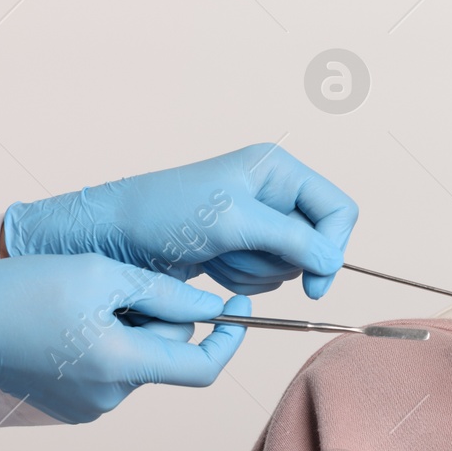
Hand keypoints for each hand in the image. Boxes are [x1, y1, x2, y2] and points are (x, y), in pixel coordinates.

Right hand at [0, 254, 249, 423]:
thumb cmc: (18, 291)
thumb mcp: (100, 275)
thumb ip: (164, 292)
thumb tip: (212, 306)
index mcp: (120, 364)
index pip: (202, 366)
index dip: (229, 337)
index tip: (238, 306)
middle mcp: (111, 395)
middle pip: (169, 355)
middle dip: (162, 318)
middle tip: (121, 284)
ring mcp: (91, 405)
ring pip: (142, 360)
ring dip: (133, 328)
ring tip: (86, 301)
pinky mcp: (72, 405)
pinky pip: (113, 370)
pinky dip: (109, 343)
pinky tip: (72, 322)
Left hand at [2, 143, 358, 298]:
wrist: (113, 236)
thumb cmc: (164, 214)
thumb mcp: (233, 222)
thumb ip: (291, 239)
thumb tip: (332, 262)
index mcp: (278, 169)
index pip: (338, 210)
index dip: (333, 246)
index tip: (315, 281)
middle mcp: (272, 192)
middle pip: (316, 242)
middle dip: (280, 259)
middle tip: (239, 253)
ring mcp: (256, 224)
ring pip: (290, 266)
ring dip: (256, 272)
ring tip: (218, 255)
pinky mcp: (239, 249)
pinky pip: (264, 278)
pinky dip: (241, 279)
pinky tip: (211, 264)